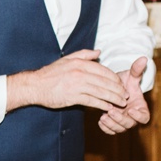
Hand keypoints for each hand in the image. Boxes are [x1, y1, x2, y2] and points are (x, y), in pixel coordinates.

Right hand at [8, 49, 127, 112]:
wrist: (35, 85)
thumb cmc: (51, 73)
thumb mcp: (67, 59)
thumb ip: (84, 55)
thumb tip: (99, 52)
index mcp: (80, 63)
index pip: (104, 70)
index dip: (115, 78)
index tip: (121, 84)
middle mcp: (80, 73)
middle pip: (105, 82)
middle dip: (118, 90)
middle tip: (125, 95)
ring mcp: (77, 85)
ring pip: (101, 92)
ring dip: (114, 98)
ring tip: (121, 103)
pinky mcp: (73, 97)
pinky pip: (92, 101)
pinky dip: (102, 105)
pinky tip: (108, 108)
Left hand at [96, 57, 150, 133]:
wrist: (112, 88)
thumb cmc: (124, 82)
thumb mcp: (130, 76)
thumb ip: (136, 70)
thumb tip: (143, 58)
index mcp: (140, 107)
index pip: (145, 117)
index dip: (139, 116)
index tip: (131, 109)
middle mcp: (132, 116)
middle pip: (130, 125)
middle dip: (120, 119)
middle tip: (111, 111)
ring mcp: (122, 121)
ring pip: (119, 129)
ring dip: (112, 124)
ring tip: (103, 116)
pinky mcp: (113, 124)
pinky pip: (110, 130)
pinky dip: (106, 128)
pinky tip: (100, 120)